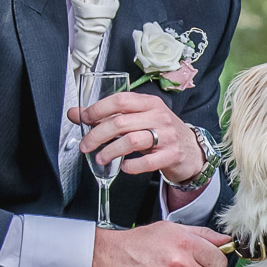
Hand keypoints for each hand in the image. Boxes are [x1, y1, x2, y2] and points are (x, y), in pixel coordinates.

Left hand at [68, 92, 206, 182]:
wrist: (191, 150)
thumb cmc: (161, 132)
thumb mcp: (137, 119)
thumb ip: (107, 116)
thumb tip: (75, 113)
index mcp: (149, 103)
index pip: (120, 99)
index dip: (98, 109)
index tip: (84, 119)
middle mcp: (159, 116)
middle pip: (121, 122)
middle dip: (97, 134)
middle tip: (86, 145)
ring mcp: (167, 136)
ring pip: (132, 140)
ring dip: (110, 150)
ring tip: (101, 158)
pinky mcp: (171, 155)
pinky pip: (148, 161)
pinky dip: (132, 166)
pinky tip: (124, 167)